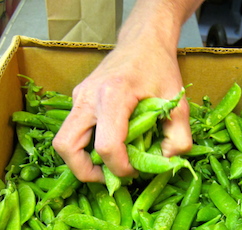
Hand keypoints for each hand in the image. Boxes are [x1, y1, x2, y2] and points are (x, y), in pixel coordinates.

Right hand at [52, 39, 191, 182]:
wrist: (143, 40)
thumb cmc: (160, 68)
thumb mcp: (178, 103)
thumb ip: (178, 137)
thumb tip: (166, 163)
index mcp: (113, 96)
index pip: (106, 146)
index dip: (120, 168)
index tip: (135, 171)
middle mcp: (88, 97)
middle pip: (66, 146)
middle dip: (85, 171)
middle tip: (109, 177)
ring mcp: (78, 97)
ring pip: (63, 141)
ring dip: (81, 161)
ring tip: (107, 166)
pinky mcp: (78, 99)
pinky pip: (73, 131)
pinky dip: (85, 147)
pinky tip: (110, 146)